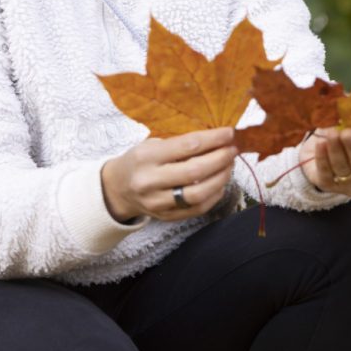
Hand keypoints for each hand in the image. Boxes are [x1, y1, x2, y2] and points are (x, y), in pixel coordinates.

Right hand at [101, 127, 237, 222]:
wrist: (117, 189)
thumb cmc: (141, 160)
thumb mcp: (153, 144)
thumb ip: (181, 143)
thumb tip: (219, 138)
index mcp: (146, 157)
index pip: (188, 146)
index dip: (214, 139)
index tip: (229, 133)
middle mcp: (149, 181)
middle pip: (195, 171)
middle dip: (221, 158)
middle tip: (233, 150)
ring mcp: (156, 202)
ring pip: (198, 194)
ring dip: (220, 178)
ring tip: (229, 166)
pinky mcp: (164, 217)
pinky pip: (196, 209)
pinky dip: (213, 196)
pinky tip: (220, 184)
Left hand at [299, 123, 350, 194]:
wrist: (326, 154)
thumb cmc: (350, 136)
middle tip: (348, 133)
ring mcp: (350, 185)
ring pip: (343, 169)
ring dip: (336, 150)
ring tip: (332, 133)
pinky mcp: (330, 186)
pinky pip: (326, 173)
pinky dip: (323, 158)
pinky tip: (321, 144)